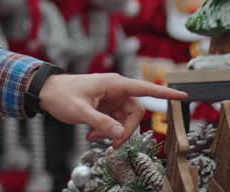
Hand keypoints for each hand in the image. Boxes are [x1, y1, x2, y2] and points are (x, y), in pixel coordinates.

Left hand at [38, 72, 186, 147]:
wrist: (46, 92)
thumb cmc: (62, 95)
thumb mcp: (80, 111)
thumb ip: (101, 123)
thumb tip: (120, 134)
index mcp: (114, 84)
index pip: (145, 88)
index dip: (165, 93)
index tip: (183, 95)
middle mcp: (116, 89)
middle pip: (136, 111)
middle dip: (127, 129)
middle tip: (113, 144)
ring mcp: (111, 98)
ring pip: (125, 119)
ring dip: (114, 132)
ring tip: (94, 138)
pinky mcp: (106, 106)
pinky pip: (115, 121)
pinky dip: (107, 130)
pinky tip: (92, 135)